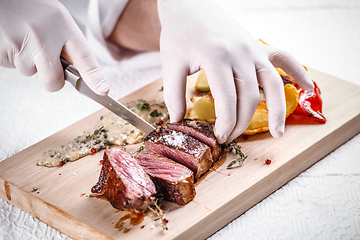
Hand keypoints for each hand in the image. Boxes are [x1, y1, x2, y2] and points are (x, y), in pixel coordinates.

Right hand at [0, 0, 108, 94]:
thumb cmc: (32, 8)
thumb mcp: (57, 20)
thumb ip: (69, 45)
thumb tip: (79, 75)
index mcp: (62, 23)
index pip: (84, 56)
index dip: (94, 77)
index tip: (103, 90)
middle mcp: (43, 34)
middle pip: (54, 80)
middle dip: (53, 80)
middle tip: (47, 61)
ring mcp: (19, 43)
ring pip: (30, 72)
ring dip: (29, 62)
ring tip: (23, 38)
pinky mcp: (1, 50)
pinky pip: (11, 66)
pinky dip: (12, 57)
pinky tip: (12, 39)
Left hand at [158, 0, 313, 143]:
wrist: (189, 5)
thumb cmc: (179, 34)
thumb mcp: (171, 64)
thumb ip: (174, 95)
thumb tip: (177, 121)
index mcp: (217, 58)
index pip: (228, 100)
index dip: (225, 123)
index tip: (219, 136)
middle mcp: (240, 53)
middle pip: (249, 97)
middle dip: (241, 123)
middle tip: (230, 137)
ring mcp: (252, 48)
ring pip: (272, 83)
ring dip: (277, 110)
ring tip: (278, 134)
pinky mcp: (257, 45)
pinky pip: (283, 58)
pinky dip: (298, 71)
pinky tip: (308, 86)